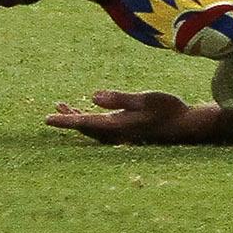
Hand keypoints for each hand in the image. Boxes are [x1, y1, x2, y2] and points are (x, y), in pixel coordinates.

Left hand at [46, 88, 220, 145]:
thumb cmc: (168, 109)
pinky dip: (93, 121)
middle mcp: (116, 134)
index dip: (64, 120)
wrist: (186, 126)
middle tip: (55, 109)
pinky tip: (95, 113)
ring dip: (80, 118)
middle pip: (85, 127)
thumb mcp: (144, 98)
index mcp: (116, 125)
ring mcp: (123, 135)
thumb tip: (92, 97)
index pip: (84, 123)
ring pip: (94, 129)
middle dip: (70, 118)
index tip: (46, 119)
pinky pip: (103, 129)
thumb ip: (118, 98)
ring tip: (68, 108)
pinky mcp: (129, 133)